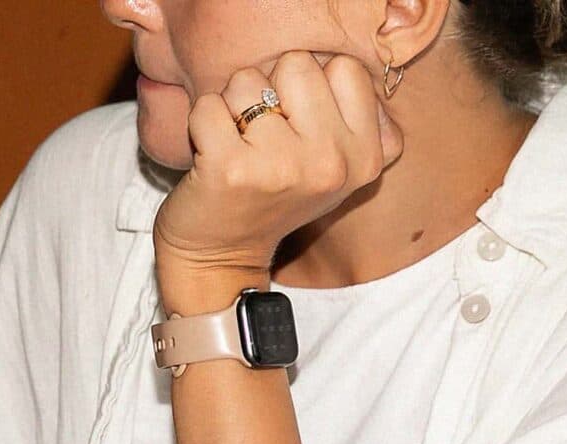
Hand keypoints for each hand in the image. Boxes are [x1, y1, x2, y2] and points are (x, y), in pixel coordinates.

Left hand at [154, 52, 402, 311]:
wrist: (222, 258)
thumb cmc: (274, 197)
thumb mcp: (335, 165)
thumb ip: (352, 113)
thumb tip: (349, 68)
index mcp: (365, 158)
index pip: (345, 68)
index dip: (312, 86)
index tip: (298, 124)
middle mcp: (331, 163)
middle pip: (297, 63)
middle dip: (271, 89)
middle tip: (263, 135)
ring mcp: (282, 167)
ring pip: (248, 80)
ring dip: (233, 106)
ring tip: (238, 146)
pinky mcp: (231, 170)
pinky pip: (207, 105)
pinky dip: (201, 124)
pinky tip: (211, 156)